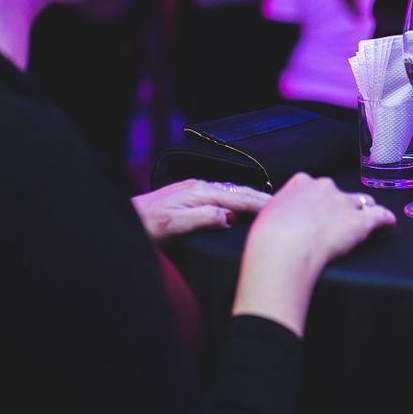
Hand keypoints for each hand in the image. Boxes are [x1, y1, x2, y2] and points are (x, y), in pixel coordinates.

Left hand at [132, 179, 270, 240]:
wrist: (122, 221)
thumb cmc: (144, 227)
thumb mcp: (172, 226)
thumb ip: (202, 219)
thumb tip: (229, 216)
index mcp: (199, 192)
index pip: (239, 197)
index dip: (262, 204)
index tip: (283, 210)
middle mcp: (199, 187)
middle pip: (239, 191)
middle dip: (263, 197)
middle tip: (290, 204)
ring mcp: (194, 190)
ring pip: (232, 193)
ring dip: (253, 198)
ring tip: (273, 205)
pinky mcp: (189, 197)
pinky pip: (223, 196)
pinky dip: (239, 201)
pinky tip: (243, 207)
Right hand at [234, 174, 395, 334]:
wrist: (283, 249)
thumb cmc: (269, 237)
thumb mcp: (267, 216)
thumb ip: (279, 212)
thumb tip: (277, 220)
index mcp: (301, 182)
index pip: (315, 187)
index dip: (317, 202)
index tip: (315, 214)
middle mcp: (325, 187)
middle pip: (339, 194)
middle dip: (339, 208)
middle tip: (332, 227)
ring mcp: (345, 203)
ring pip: (362, 203)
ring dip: (362, 213)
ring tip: (363, 225)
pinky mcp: (362, 221)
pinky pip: (381, 216)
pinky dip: (386, 220)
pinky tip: (388, 224)